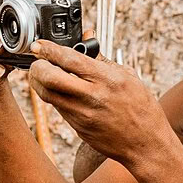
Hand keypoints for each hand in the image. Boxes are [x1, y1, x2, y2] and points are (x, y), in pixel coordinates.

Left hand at [26, 40, 171, 165]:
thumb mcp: (127, 77)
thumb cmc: (141, 108)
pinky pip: (57, 107)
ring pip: (47, 94)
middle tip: (37, 61)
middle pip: (50, 78)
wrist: (145, 143)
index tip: (39, 45)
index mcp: (107, 79)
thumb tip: (87, 38)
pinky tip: (56, 89)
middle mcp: (93, 97)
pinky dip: (52, 95)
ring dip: (38, 82)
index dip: (49, 50)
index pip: (70, 59)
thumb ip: (102, 59)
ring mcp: (83, 114)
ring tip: (41, 74)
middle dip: (37, 67)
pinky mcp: (78, 127)